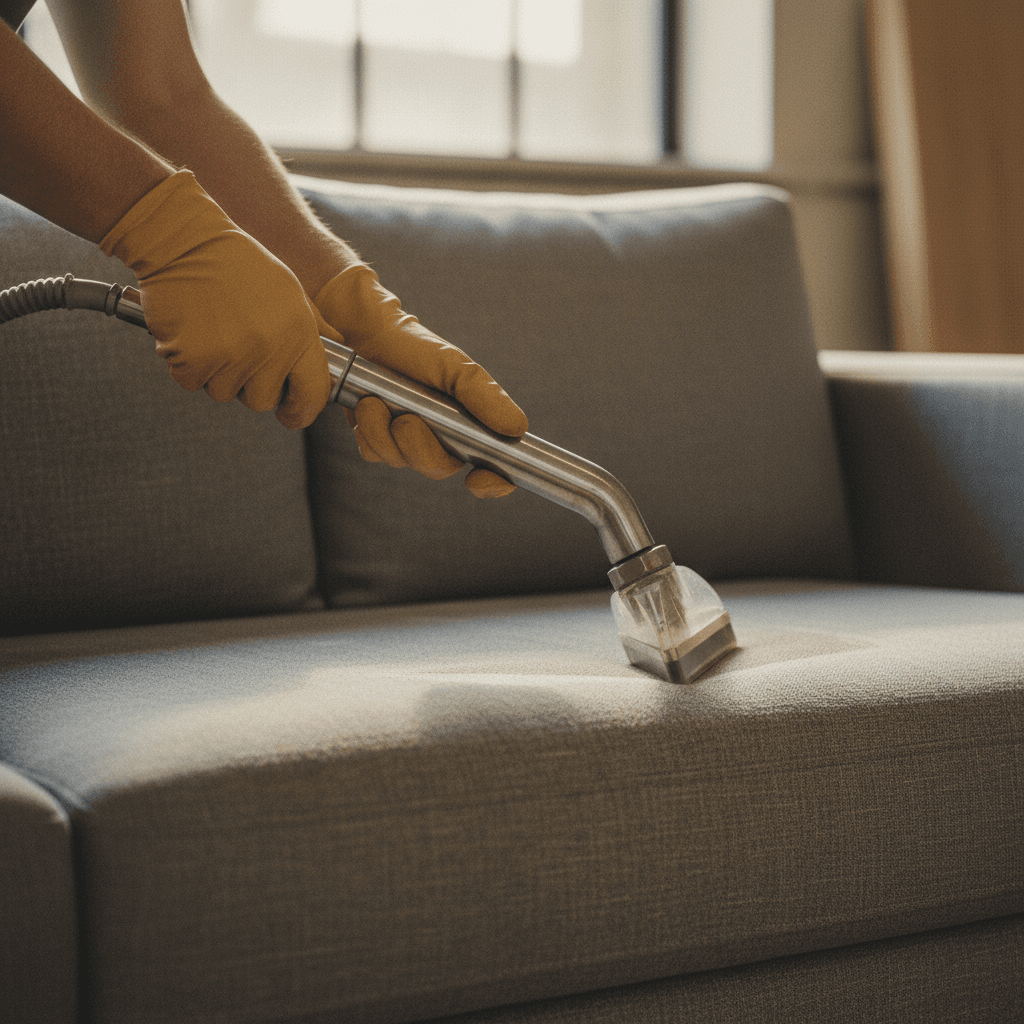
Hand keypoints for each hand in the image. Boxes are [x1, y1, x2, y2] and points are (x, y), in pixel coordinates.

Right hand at [100, 170, 329, 428]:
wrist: (185, 242)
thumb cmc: (239, 264)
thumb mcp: (289, 291)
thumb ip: (314, 327)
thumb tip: (338, 349)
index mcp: (299, 333)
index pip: (313, 394)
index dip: (302, 410)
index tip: (292, 412)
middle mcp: (268, 349)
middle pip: (262, 401)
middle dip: (251, 386)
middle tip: (239, 354)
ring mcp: (230, 356)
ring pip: (224, 393)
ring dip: (217, 373)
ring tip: (214, 333)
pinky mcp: (192, 358)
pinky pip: (192, 382)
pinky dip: (187, 365)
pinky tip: (191, 333)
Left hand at [314, 264, 527, 497]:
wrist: (364, 331)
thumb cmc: (415, 347)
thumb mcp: (456, 368)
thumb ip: (485, 397)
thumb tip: (518, 428)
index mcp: (468, 425)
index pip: (493, 467)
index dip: (493, 483)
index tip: (478, 481)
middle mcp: (441, 437)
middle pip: (439, 468)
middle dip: (421, 448)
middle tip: (406, 420)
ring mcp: (407, 440)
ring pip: (402, 462)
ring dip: (386, 434)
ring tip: (374, 400)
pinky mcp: (375, 437)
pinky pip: (374, 453)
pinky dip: (368, 432)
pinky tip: (366, 405)